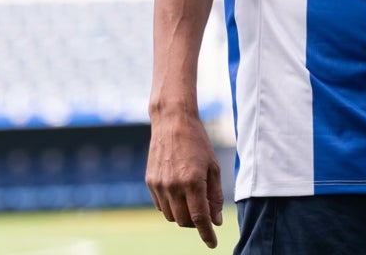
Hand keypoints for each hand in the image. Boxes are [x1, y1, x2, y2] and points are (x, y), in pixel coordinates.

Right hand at [146, 111, 224, 247]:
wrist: (172, 122)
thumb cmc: (198, 143)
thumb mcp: (213, 167)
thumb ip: (215, 195)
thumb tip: (215, 220)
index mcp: (193, 181)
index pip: (199, 218)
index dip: (206, 234)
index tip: (212, 244)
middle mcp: (174, 186)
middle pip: (184, 221)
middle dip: (196, 223)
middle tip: (205, 214)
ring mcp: (159, 185)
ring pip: (171, 216)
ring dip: (183, 216)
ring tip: (193, 200)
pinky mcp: (150, 182)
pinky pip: (161, 206)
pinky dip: (171, 206)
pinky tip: (179, 193)